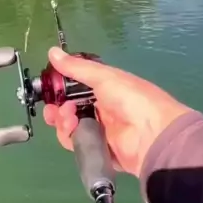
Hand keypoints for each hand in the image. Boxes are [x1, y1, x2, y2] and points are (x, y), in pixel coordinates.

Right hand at [43, 48, 190, 177]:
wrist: (152, 133)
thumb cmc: (130, 98)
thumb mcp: (104, 77)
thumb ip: (76, 67)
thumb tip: (52, 51)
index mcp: (106, 89)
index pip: (76, 89)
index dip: (61, 90)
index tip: (49, 90)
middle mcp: (102, 110)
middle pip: (70, 110)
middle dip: (57, 109)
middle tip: (53, 109)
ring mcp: (100, 132)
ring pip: (70, 128)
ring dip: (63, 121)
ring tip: (68, 118)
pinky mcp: (98, 151)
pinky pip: (77, 145)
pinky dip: (70, 138)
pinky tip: (73, 130)